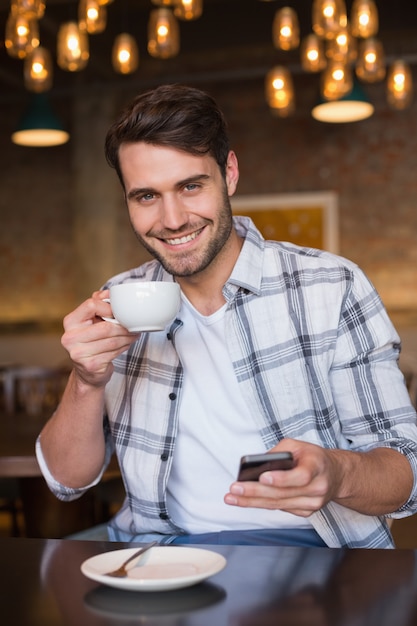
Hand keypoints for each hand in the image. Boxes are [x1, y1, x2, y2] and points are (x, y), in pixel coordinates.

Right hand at [62, 290, 139, 387]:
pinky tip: (127, 344)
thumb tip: (111, 292)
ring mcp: (78, 353)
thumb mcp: (91, 321)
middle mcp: (70, 338)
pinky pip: (114, 352)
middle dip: (123, 326)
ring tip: (133, 334)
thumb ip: (99, 304)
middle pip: (105, 326)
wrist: (87, 372)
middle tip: (134, 325)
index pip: (91, 305)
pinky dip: (125, 347)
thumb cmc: (92, 341)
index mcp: (70, 322)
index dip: (109, 307)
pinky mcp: (91, 365)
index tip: (118, 312)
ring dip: (127, 337)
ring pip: (113, 340)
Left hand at [224, 439, 339, 516]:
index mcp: (317, 466)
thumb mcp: (297, 445)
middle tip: (235, 489)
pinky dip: (262, 504)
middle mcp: (317, 488)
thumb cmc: (312, 457)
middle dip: (255, 492)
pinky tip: (246, 501)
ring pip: (279, 505)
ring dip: (253, 502)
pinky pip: (281, 508)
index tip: (262, 477)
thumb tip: (256, 464)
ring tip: (232, 497)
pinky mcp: (306, 512)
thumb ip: (278, 453)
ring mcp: (313, 503)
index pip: (301, 476)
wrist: (335, 475)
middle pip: (284, 494)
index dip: (282, 479)